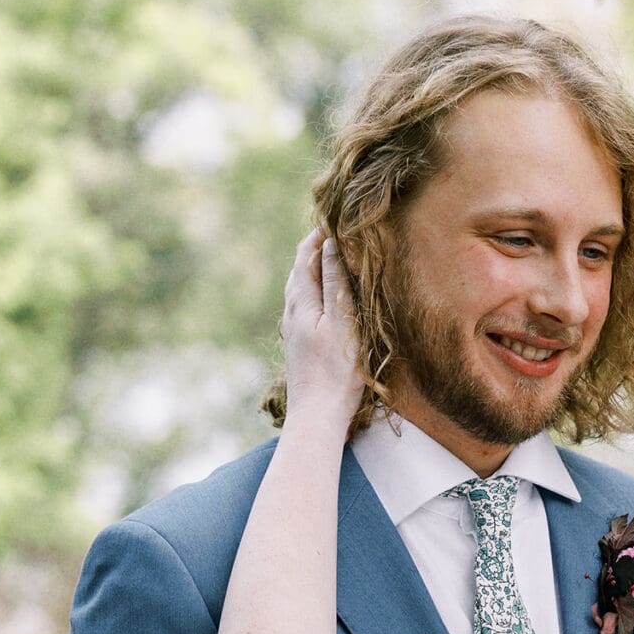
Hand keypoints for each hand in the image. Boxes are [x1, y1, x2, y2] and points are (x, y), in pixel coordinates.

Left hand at [280, 227, 364, 426]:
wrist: (316, 417)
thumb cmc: (336, 372)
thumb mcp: (342, 323)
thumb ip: (335, 284)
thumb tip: (330, 245)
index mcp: (302, 302)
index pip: (305, 255)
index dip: (318, 234)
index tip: (337, 216)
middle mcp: (292, 312)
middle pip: (298, 269)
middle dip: (314, 248)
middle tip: (336, 231)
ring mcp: (293, 330)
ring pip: (299, 288)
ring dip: (313, 269)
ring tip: (331, 257)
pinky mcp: (298, 345)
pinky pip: (304, 305)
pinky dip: (313, 289)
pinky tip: (324, 298)